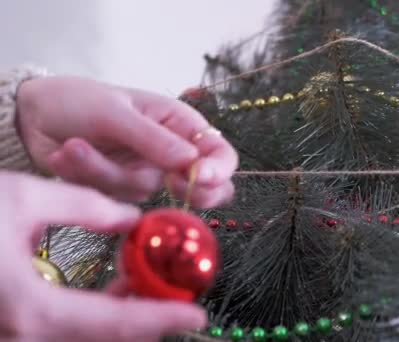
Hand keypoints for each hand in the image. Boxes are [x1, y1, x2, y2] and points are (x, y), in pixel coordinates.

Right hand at [0, 172, 205, 340]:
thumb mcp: (24, 198)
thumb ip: (86, 208)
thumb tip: (130, 218)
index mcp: (34, 308)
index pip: (117, 322)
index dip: (163, 318)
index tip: (197, 315)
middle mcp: (25, 335)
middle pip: (107, 339)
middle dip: (149, 318)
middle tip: (180, 294)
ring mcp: (15, 336)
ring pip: (87, 339)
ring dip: (125, 317)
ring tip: (149, 280)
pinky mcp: (11, 327)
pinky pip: (64, 332)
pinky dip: (97, 318)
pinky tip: (115, 288)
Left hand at [16, 76, 237, 207]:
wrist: (34, 115)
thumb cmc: (81, 100)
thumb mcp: (117, 113)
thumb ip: (154, 140)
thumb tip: (192, 163)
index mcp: (179, 124)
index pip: (218, 152)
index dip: (218, 169)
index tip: (199, 178)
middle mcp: (169, 152)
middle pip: (203, 187)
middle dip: (190, 192)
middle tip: (172, 185)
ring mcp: (145, 172)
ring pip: (143, 191)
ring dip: (105, 172)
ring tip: (74, 147)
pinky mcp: (119, 189)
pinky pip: (113, 196)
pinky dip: (87, 177)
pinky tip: (66, 155)